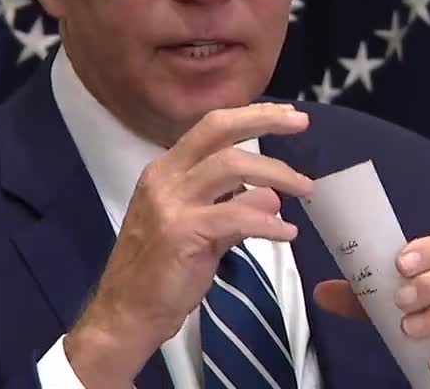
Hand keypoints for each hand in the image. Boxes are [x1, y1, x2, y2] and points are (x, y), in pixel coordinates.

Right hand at [65, 103, 312, 387]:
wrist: (124, 314)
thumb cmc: (158, 273)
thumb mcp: (194, 228)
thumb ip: (228, 207)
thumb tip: (270, 196)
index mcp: (165, 171)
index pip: (210, 127)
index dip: (250, 115)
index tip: (287, 114)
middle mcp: (164, 178)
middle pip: (218, 131)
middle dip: (263, 121)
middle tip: (302, 124)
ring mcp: (171, 204)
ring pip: (231, 166)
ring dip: (275, 174)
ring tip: (305, 188)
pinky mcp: (182, 233)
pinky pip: (237, 217)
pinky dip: (268, 222)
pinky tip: (286, 233)